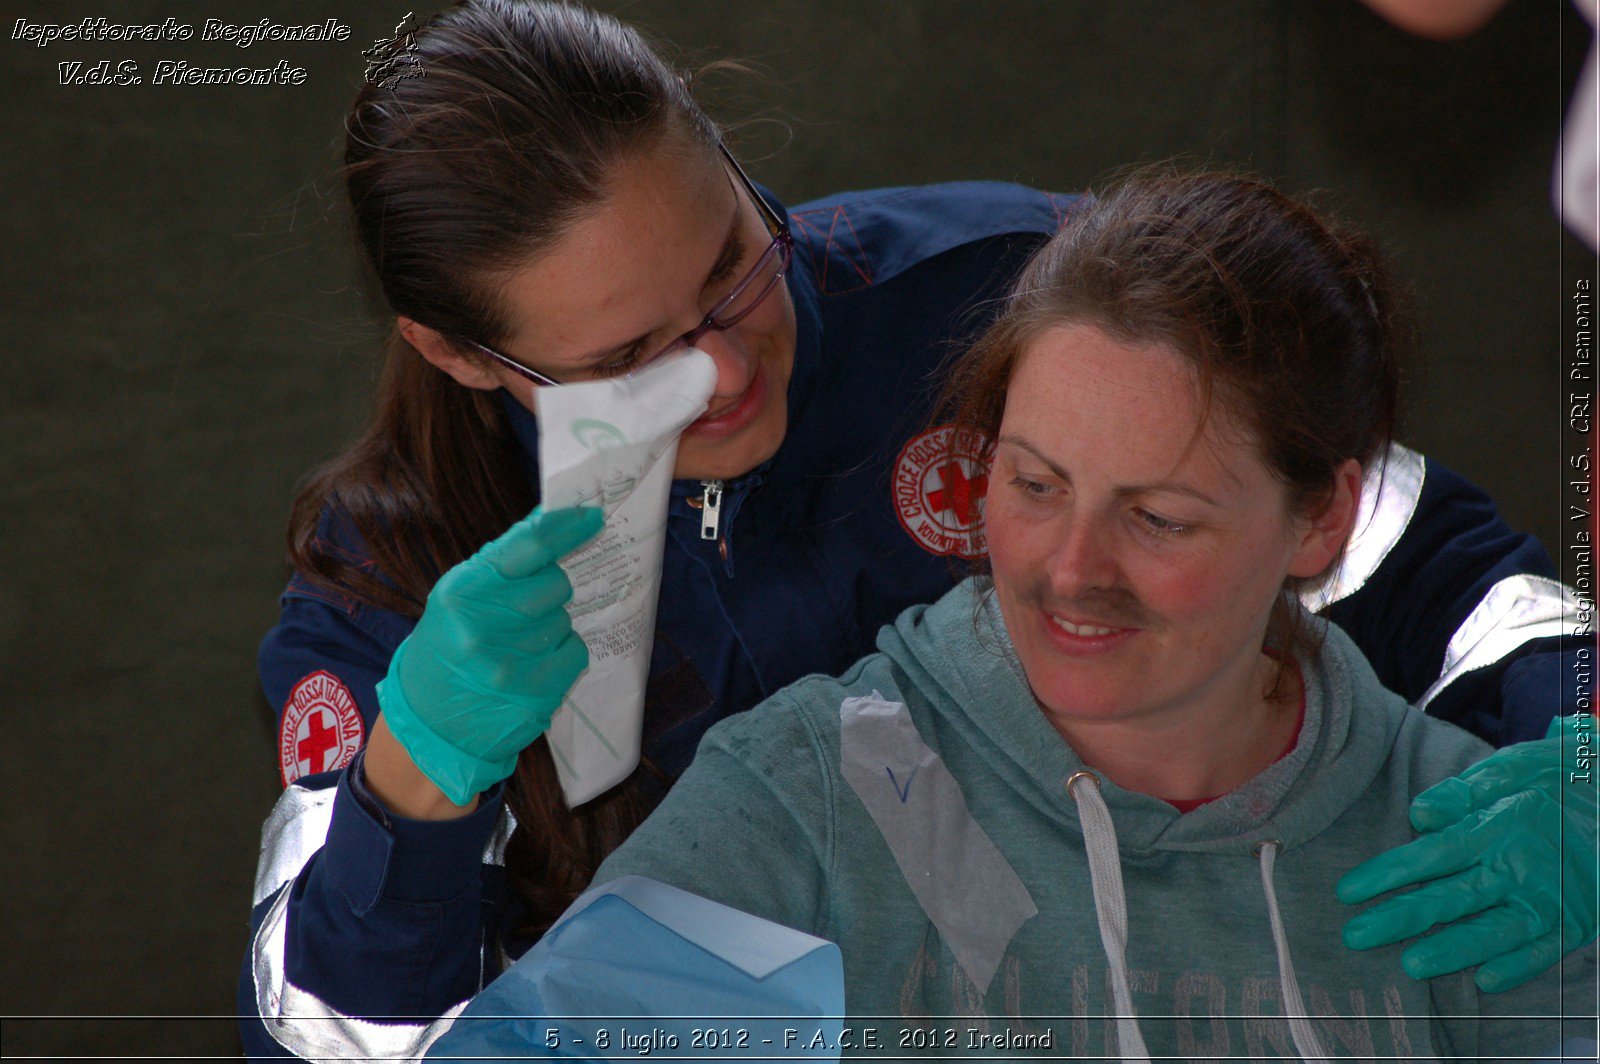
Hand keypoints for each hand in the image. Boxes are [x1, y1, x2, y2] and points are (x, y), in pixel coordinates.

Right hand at [375, 505, 602, 805]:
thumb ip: (502, 563)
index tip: (592, 515)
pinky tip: (533, 663)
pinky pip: (575, 652)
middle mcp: (482, 627)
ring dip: (552, 625)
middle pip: (556, 584)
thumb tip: (555, 520)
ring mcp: (509, 665)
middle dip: (550, 590)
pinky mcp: (534, 695)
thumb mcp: (458, 597)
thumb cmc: (449, 645)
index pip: (529, 546)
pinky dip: (563, 653)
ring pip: (565, 619)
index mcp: (462, 592)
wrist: (429, 720)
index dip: (566, 527)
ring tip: (518, 642)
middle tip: (524, 608)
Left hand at [1337, 716, 1598, 991]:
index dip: (1387, 874)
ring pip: (1494, 931)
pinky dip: (1517, 967)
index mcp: (1498, 827)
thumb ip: (1462, 793)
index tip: (1346, 891)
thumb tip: (1419, 815)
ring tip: (1410, 965)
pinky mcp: (1574, 921)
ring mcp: (1549, 899)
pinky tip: (1485, 981)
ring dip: (1452, 950)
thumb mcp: (1510, 769)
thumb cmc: (1556, 781)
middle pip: (1452, 897)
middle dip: (1400, 919)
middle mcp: (1521, 867)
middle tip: (1354, 936)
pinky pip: (1544, 950)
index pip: (1431, 855)